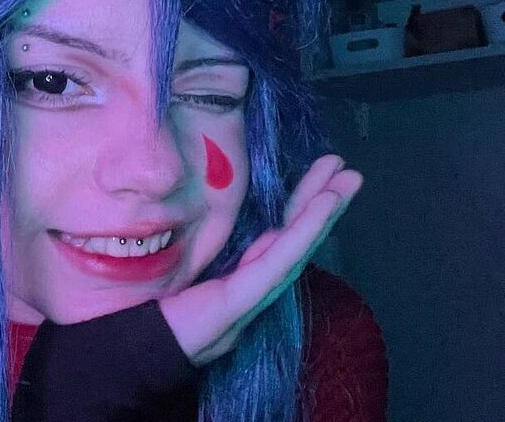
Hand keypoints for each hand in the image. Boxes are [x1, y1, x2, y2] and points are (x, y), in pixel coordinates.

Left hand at [159, 154, 362, 366]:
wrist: (159, 342)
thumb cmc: (180, 306)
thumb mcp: (209, 266)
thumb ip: (234, 250)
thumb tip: (260, 226)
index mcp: (252, 267)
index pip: (286, 228)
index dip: (307, 200)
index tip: (326, 170)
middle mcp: (264, 275)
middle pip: (300, 230)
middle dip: (326, 198)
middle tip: (350, 169)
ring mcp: (261, 285)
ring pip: (300, 239)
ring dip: (327, 207)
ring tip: (349, 179)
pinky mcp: (249, 293)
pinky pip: (282, 255)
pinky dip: (307, 227)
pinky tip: (325, 203)